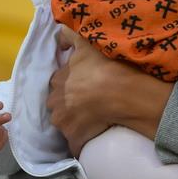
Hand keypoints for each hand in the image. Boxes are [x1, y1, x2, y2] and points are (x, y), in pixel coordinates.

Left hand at [47, 26, 172, 155]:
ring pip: (66, 124)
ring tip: (93, 120)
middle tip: (89, 103)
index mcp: (57, 81)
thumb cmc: (104, 66)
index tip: (84, 86)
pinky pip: (76, 144)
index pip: (58, 84)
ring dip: (75, 123)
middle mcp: (55, 103)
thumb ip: (69, 35)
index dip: (71, 85)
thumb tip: (58, 34)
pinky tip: (92, 137)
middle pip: (60, 106)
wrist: (122, 92)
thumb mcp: (86, 43)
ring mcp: (64, 123)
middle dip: (69, 105)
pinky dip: (82, 142)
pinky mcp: (76, 139)